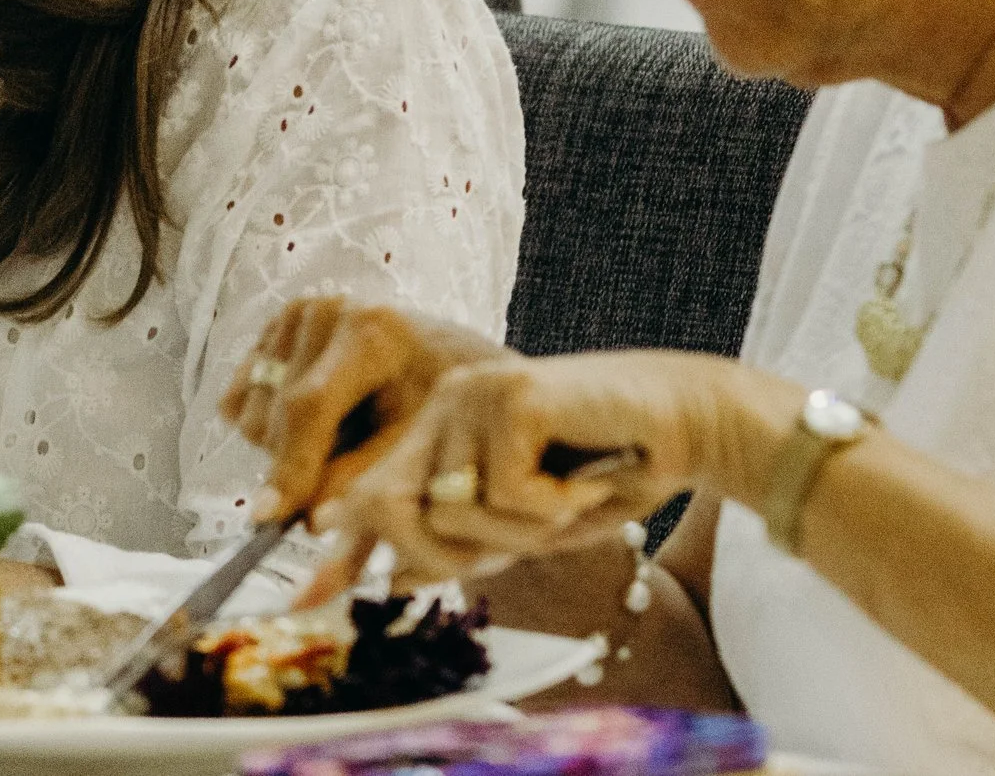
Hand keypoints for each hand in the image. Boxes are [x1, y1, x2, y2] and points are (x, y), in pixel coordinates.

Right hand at [221, 298, 507, 524]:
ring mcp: (290, 318)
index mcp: (367, 331)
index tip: (269, 517)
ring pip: (250, 417)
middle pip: (273, 418)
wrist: (440, 354)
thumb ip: (360, 480)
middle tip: (344, 468)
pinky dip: (269, 426)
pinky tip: (316, 418)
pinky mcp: (269, 332)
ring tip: (340, 434)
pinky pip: (239, 404)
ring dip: (285, 446)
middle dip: (298, 464)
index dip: (289, 466)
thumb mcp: (412, 444)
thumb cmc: (434, 401)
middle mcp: (320, 312)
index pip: (309, 406)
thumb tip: (308, 520)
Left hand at [310, 350, 766, 598]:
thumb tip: (385, 578)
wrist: (687, 425)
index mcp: (435, 431)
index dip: (346, 550)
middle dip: (449, 556)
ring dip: (520, 531)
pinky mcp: (511, 395)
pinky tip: (588, 475)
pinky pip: (507, 493)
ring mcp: (472, 394)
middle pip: (388, 508)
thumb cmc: (603, 479)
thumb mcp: (521, 529)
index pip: (370, 496)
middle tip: (530, 534)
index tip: (307, 600)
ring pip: (451, 510)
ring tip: (569, 493)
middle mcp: (443, 404)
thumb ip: (457, 546)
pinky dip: (555, 506)